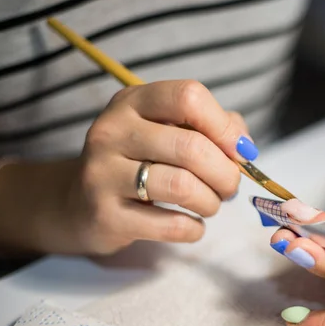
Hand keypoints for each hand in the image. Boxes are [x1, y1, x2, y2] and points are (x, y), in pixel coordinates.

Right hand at [0, 80, 257, 255]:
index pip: (188, 97)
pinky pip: (170, 225)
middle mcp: (112, 131)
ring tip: (209, 205)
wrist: (80, 205)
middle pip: (192, 147)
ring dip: (211, 202)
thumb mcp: (167, 130)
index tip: (239, 151)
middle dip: (226, 174)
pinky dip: (194, 229)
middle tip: (228, 187)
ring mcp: (103, 174)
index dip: (224, 127)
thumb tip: (244, 147)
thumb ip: (213, 127)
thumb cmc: (138, 162)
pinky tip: (192, 225)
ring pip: (182, 187)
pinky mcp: (106, 216)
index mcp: (132, 102)